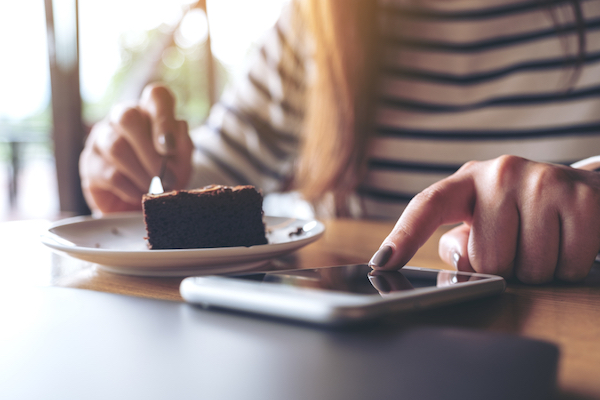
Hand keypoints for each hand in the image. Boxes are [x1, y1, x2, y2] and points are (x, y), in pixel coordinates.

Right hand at [79, 84, 192, 212]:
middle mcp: (122, 117)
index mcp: (150, 110)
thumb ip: (182, 147)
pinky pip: (109, 174)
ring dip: (142, 173)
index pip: (156, 96)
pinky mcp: (90, 163)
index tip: (169, 148)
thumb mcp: (181, 160)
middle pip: (127, 117)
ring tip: (157, 189)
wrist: (145, 202)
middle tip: (166, 176)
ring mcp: (102, 138)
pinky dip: (130, 188)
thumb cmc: (166, 173)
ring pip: (116, 147)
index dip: (163, 119)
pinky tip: (140, 195)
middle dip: (149, 151)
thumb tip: (176, 134)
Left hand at [369, 155, 599, 283]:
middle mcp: (501, 172)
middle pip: (487, 260)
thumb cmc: (520, 211)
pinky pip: (567, 267)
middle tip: (518, 243)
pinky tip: (566, 241)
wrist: (580, 190)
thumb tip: (459, 260)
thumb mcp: (483, 219)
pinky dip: (568, 267)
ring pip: (529, 269)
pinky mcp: (581, 199)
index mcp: (466, 179)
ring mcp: (542, 181)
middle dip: (504, 267)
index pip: (427, 206)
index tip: (381, 263)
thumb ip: (462, 243)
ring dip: (537, 269)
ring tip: (542, 240)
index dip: (403, 236)